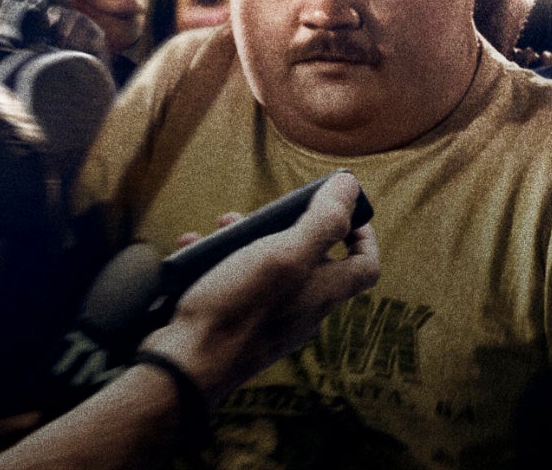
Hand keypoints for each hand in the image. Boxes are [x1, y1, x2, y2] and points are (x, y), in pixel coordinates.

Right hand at [138, 172, 379, 402]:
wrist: (186, 366)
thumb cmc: (239, 308)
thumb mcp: (285, 254)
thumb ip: (323, 222)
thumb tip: (351, 187)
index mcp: (324, 293)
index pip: (365, 266)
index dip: (363, 236)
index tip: (344, 211)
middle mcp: (302, 310)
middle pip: (312, 260)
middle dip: (289, 227)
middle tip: (265, 212)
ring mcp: (268, 322)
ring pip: (268, 269)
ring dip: (248, 240)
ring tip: (223, 226)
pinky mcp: (235, 327)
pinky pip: (233, 286)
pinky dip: (216, 263)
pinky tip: (193, 249)